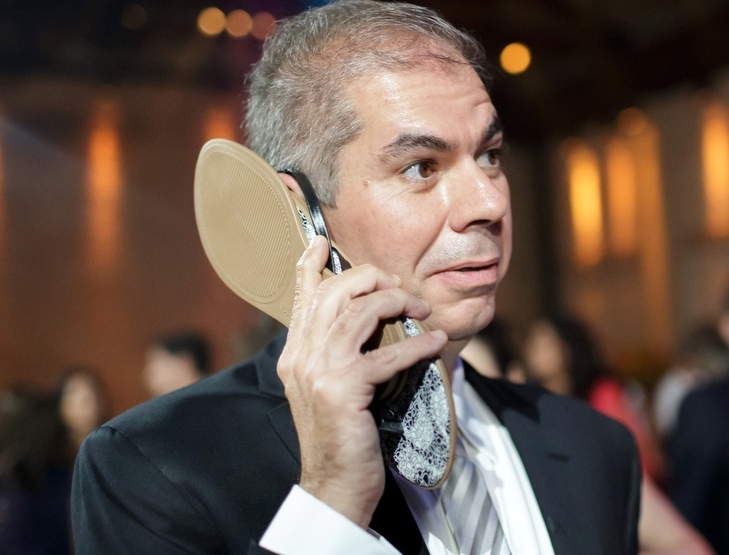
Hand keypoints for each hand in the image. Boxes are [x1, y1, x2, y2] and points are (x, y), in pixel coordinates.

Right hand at [277, 236, 447, 527]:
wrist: (332, 486)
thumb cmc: (340, 437)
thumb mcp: (328, 389)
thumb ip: (334, 355)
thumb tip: (363, 325)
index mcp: (295, 354)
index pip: (301, 297)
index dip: (310, 264)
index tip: (320, 241)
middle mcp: (302, 357)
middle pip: (334, 293)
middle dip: (369, 279)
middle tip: (397, 286)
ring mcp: (320, 372)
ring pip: (358, 314)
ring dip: (395, 303)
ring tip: (420, 308)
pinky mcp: (344, 390)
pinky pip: (386, 355)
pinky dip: (415, 346)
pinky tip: (434, 342)